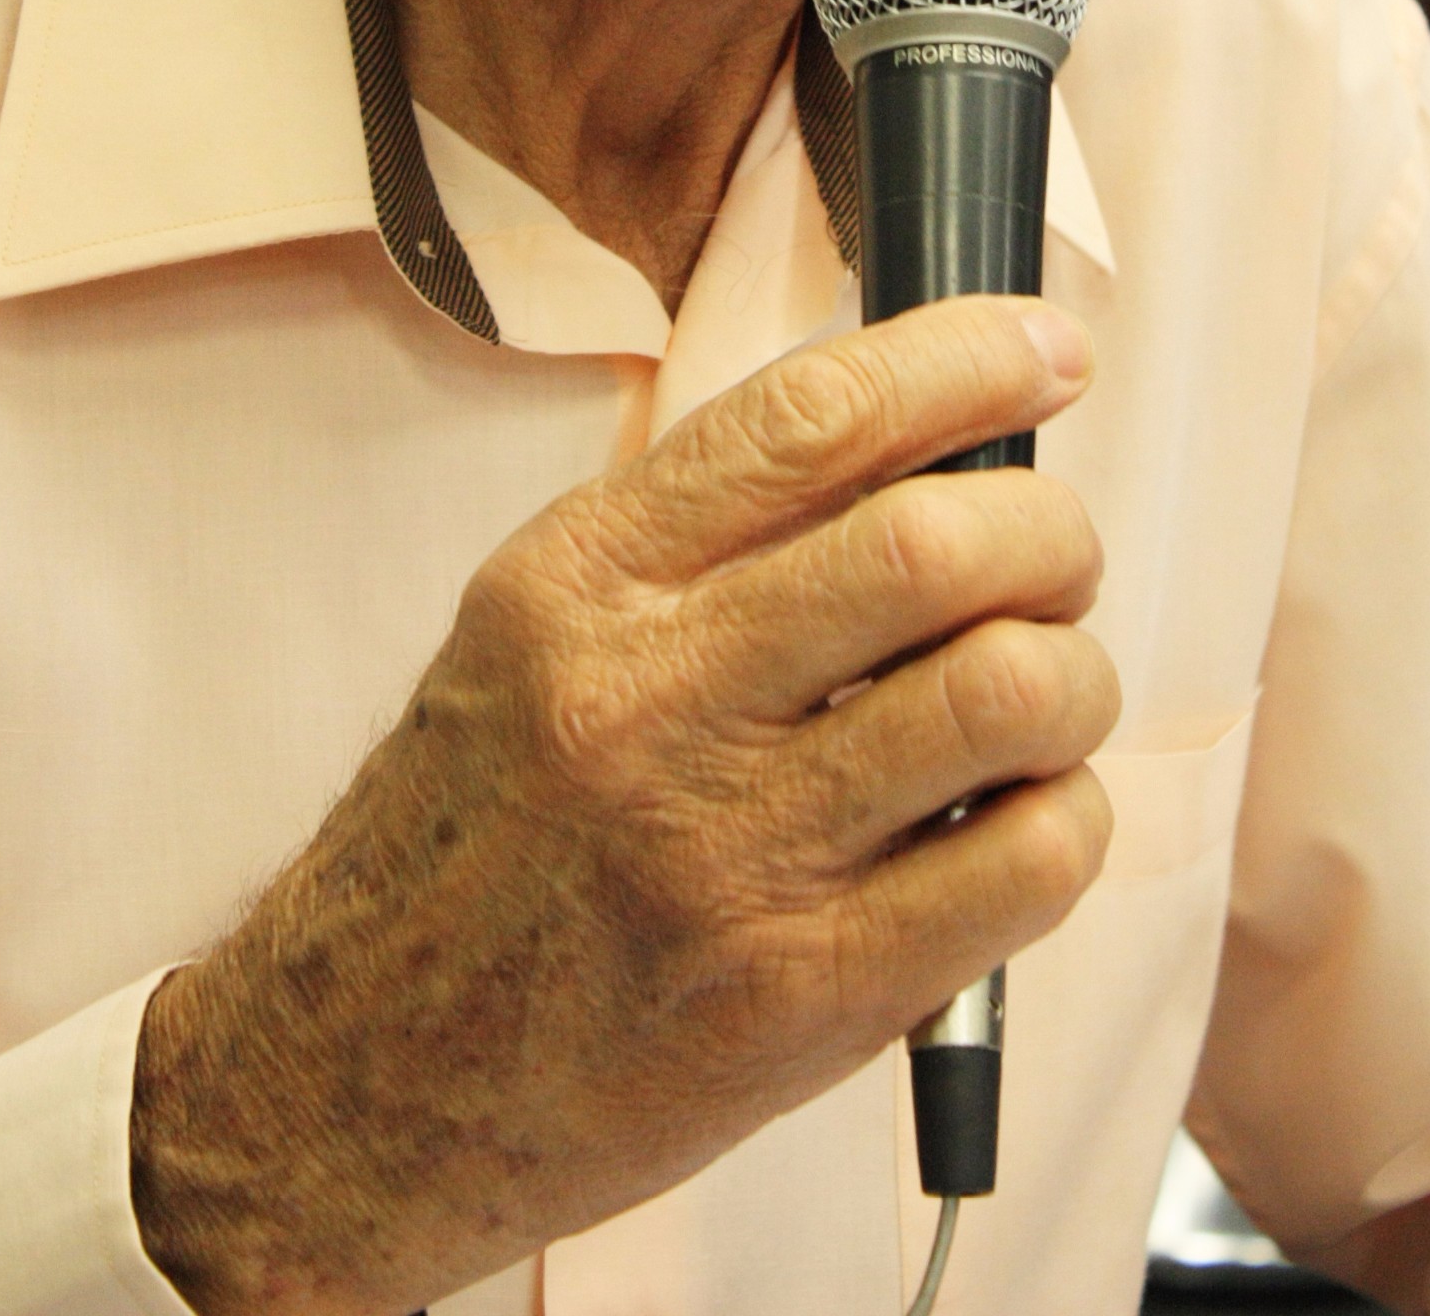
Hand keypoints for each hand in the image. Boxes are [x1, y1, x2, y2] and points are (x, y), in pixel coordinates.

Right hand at [130, 298, 1115, 1315]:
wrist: (356, 1079)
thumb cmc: (477, 835)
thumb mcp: (534, 629)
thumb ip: (702, 534)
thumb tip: (928, 441)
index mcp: (581, 578)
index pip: (813, 415)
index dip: (964, 360)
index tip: (1047, 351)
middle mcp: (647, 697)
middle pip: (936, 546)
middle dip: (1048, 531)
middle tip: (1052, 560)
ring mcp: (727, 852)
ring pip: (1007, 695)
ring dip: (1073, 675)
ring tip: (1044, 696)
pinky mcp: (803, 996)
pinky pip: (1025, 862)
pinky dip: (1064, 817)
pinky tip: (1017, 819)